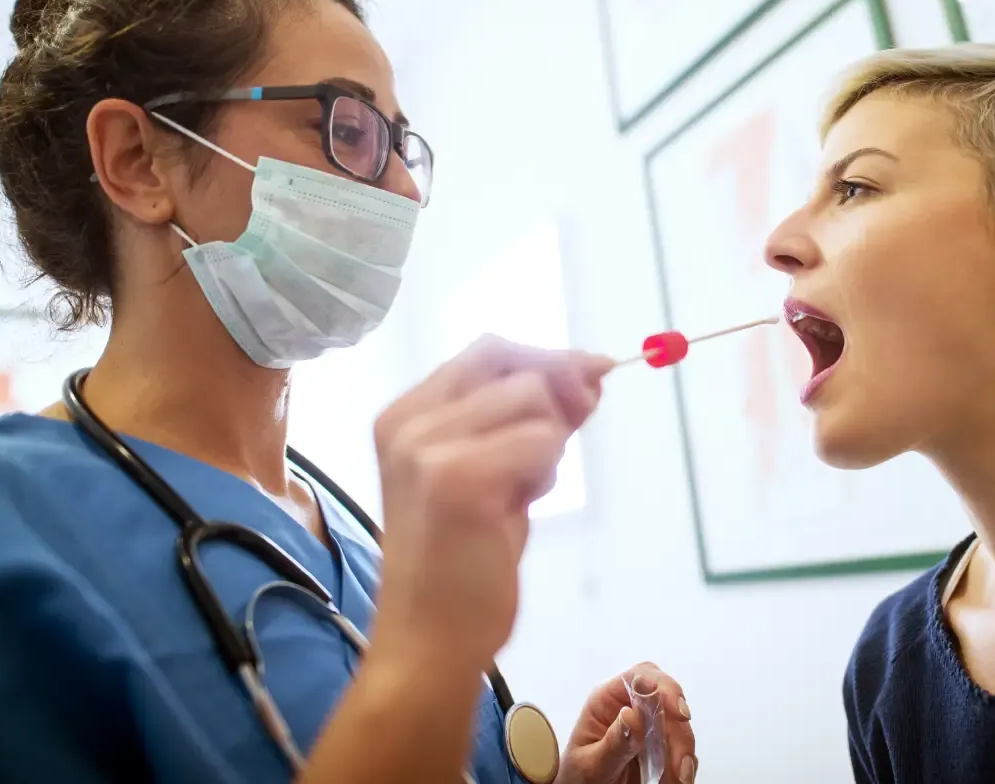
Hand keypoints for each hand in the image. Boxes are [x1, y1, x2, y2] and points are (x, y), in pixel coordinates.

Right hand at [369, 336, 612, 668]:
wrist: (429, 642)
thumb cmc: (462, 563)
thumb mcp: (497, 473)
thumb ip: (531, 420)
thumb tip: (589, 369)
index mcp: (404, 414)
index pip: (487, 351)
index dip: (546, 358)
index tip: (590, 375)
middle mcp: (407, 421)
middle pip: (511, 361)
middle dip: (557, 388)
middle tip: (568, 435)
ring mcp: (427, 447)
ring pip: (533, 398)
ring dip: (547, 442)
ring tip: (520, 491)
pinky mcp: (457, 479)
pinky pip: (541, 442)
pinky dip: (546, 472)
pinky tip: (518, 509)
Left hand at [557, 663, 696, 783]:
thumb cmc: (577, 778)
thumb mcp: (591, 764)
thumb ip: (613, 743)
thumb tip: (633, 715)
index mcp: (606, 701)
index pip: (639, 677)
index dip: (664, 687)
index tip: (680, 713)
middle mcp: (630, 707)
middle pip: (667, 703)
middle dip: (679, 733)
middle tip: (680, 766)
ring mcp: (648, 727)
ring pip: (679, 727)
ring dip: (684, 754)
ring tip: (679, 780)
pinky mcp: (660, 747)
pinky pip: (682, 750)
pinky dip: (684, 767)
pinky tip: (676, 780)